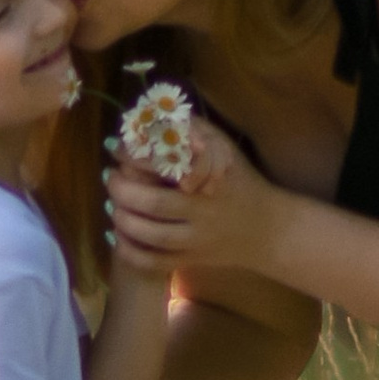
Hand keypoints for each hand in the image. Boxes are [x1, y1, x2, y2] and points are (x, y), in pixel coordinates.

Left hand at [106, 119, 281, 279]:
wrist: (267, 230)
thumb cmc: (241, 182)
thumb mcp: (224, 148)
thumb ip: (192, 131)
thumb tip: (151, 117)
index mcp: (210, 178)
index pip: (165, 165)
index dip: (134, 156)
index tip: (117, 148)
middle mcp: (204, 211)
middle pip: (152, 203)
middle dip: (121, 189)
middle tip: (110, 177)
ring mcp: (197, 240)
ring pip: (150, 235)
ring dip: (121, 218)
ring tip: (111, 204)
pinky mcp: (191, 261)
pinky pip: (153, 262)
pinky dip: (129, 251)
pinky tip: (116, 235)